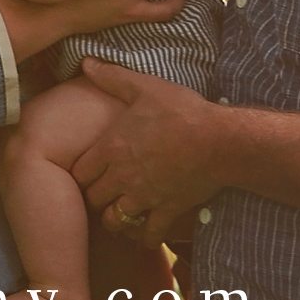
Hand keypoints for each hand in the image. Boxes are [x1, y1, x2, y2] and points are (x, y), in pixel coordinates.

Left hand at [70, 57, 223, 247]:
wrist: (220, 139)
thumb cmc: (183, 110)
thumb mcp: (145, 87)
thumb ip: (112, 77)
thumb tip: (86, 61)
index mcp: (112, 147)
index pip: (79, 173)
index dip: (82, 174)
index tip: (89, 172)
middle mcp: (123, 175)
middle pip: (93, 199)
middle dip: (96, 197)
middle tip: (103, 192)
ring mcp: (145, 196)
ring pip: (115, 220)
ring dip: (115, 218)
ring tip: (121, 211)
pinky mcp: (167, 209)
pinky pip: (148, 235)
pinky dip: (145, 237)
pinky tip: (146, 231)